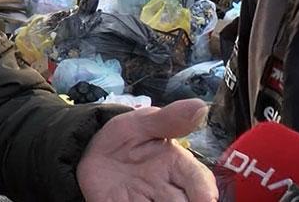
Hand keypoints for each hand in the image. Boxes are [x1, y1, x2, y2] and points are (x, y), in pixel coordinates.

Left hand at [77, 98, 217, 201]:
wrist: (92, 154)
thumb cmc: (126, 137)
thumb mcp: (142, 122)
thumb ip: (169, 119)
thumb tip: (201, 106)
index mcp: (175, 164)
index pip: (198, 179)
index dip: (204, 189)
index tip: (206, 198)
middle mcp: (167, 189)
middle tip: (174, 199)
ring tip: (151, 199)